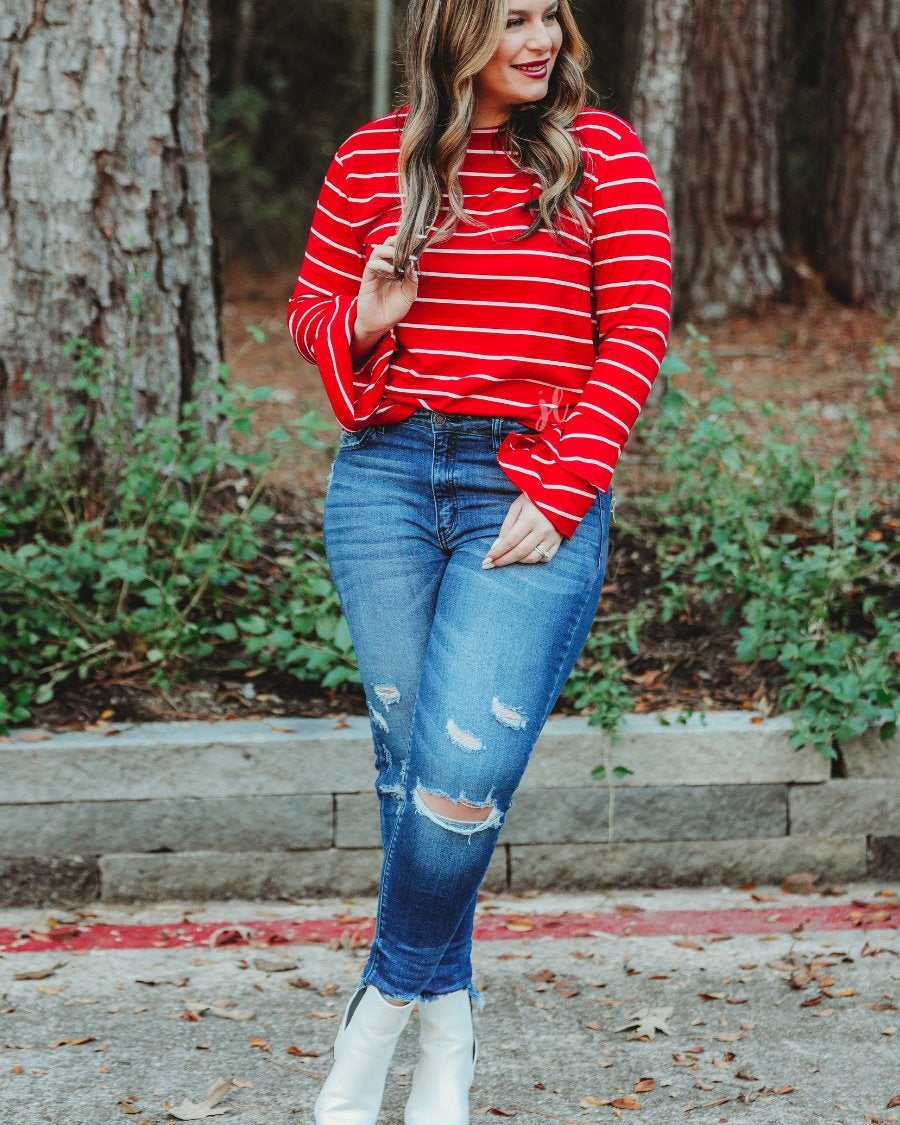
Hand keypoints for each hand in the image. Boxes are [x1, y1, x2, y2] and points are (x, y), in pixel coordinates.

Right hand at [351, 235, 418, 358]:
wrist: (380, 324)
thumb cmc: (394, 310)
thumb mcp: (409, 295)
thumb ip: (412, 280)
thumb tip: (413, 263)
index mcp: (397, 268)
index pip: (400, 249)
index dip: (408, 243)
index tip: (420, 239)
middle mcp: (386, 267)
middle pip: (388, 245)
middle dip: (397, 241)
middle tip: (407, 244)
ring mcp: (376, 271)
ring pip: (378, 251)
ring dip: (389, 251)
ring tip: (399, 258)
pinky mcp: (367, 278)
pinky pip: (371, 265)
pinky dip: (381, 264)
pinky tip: (391, 271)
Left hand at [482, 493, 562, 567]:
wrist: (561, 494)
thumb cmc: (534, 498)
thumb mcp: (517, 506)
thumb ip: (506, 526)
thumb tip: (496, 546)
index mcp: (530, 519)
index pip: (510, 541)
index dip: (498, 552)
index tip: (486, 560)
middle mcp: (542, 530)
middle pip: (520, 552)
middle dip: (503, 560)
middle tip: (490, 565)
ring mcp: (552, 537)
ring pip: (532, 558)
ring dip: (517, 561)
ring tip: (507, 558)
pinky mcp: (559, 541)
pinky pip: (546, 558)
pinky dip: (534, 560)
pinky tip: (525, 556)